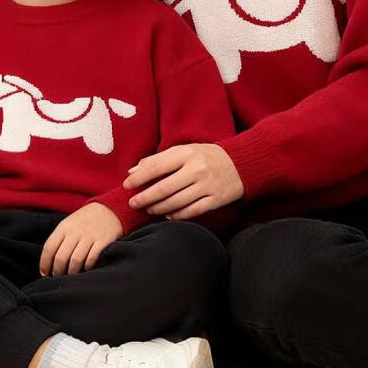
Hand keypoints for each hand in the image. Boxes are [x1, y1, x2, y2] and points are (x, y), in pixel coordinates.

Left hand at [39, 203, 122, 276]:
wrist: (109, 209)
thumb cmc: (85, 220)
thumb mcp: (69, 224)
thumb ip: (60, 239)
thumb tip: (49, 262)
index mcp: (64, 227)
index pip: (49, 248)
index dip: (44, 263)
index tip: (44, 273)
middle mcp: (75, 232)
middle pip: (61, 257)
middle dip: (58, 271)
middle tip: (58, 276)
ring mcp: (89, 237)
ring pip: (75, 260)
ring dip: (72, 272)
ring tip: (71, 276)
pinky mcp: (103, 242)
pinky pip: (92, 259)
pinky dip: (87, 267)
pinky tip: (86, 268)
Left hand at [123, 143, 242, 219]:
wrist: (241, 163)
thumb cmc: (206, 156)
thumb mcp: (184, 151)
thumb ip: (158, 159)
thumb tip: (132, 171)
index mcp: (187, 154)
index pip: (156, 166)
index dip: (139, 177)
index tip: (126, 185)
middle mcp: (196, 169)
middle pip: (164, 188)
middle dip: (145, 197)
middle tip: (133, 203)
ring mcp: (207, 186)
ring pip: (176, 202)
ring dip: (158, 208)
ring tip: (148, 209)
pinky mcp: (215, 200)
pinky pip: (192, 211)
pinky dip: (177, 216)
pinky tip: (167, 216)